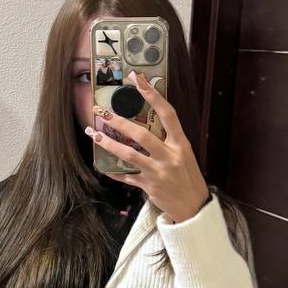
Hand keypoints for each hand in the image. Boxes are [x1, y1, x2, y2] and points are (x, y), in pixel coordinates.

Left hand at [85, 71, 209, 222]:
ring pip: (129, 154)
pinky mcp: (148, 186)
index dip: (152, 95)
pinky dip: (114, 171)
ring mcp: (158, 172)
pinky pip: (126, 176)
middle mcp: (169, 156)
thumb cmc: (188, 178)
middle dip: (118, 121)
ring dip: (108, 143)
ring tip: (94, 133)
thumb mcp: (185, 155)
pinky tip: (102, 166)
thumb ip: (168, 141)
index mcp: (181, 144)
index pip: (167, 114)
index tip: (138, 79)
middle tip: (101, 112)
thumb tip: (147, 124)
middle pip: (141, 134)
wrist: (194, 207)